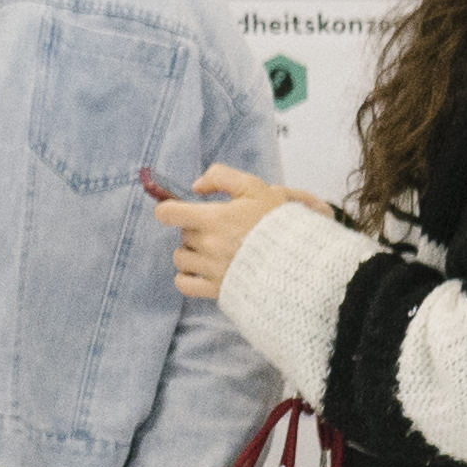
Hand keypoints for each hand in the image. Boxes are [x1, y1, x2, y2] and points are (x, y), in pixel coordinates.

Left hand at [166, 166, 321, 303]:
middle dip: (195, 230)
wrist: (299, 259)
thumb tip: (196, 186)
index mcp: (214, 219)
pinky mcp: (216, 289)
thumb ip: (221, 177)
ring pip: (181, 259)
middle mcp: (209, 245)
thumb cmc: (277, 222)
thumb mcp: (254, 187)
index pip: (168, 213)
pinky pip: (184, 284)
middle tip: (220, 229)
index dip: (169, 208)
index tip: (179, 210)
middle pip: (182, 234)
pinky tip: (201, 270)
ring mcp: (211, 269)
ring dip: (191, 253)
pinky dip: (187, 277)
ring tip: (213, 250)